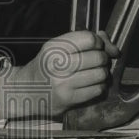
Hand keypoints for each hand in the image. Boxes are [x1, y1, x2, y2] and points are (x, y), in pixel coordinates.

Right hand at [0, 30, 119, 116]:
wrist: (26, 90)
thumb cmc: (47, 66)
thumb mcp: (59, 47)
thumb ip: (85, 42)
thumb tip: (112, 47)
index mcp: (55, 47)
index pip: (90, 39)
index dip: (99, 42)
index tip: (97, 46)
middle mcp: (58, 64)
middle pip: (98, 57)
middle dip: (103, 59)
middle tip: (96, 62)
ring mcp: (63, 83)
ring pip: (101, 74)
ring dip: (102, 74)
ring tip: (94, 73)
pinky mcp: (69, 99)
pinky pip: (98, 90)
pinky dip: (99, 87)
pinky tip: (90, 85)